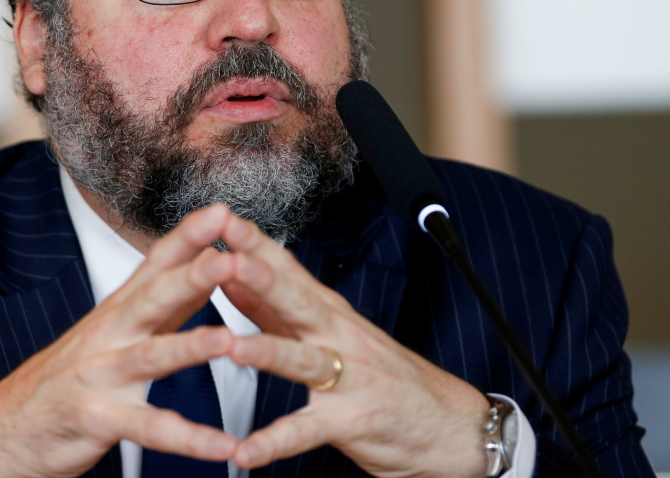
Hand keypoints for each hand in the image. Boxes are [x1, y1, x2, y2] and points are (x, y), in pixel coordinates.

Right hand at [0, 205, 240, 477]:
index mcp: (117, 311)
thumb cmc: (69, 377)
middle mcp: (109, 335)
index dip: (188, 236)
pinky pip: (148, 429)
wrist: (5, 430)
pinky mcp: (96, 419)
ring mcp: (100, 376)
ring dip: (191, 347)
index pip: (155, 264)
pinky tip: (224, 446)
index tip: (223, 211)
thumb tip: (208, 268)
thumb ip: (164, 305)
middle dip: (192, 276)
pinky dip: (189, 439)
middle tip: (230, 258)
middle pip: (154, 299)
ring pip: (151, 357)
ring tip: (230, 341)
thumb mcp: (113, 333)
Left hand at [217, 213, 489, 477]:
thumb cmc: (383, 375)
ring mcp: (347, 378)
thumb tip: (230, 276)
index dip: (255, 243)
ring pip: (303, 359)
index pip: (288, 268)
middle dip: (262, 278)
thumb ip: (274, 307)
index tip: (219, 218)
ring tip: (231, 347)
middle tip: (228, 259)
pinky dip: (276, 442)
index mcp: (328, 312)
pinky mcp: (352, 421)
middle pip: (296, 300)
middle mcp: (338, 336)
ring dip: (267, 351)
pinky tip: (246, 451)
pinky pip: (308, 431)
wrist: (450, 424)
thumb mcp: (329, 331)